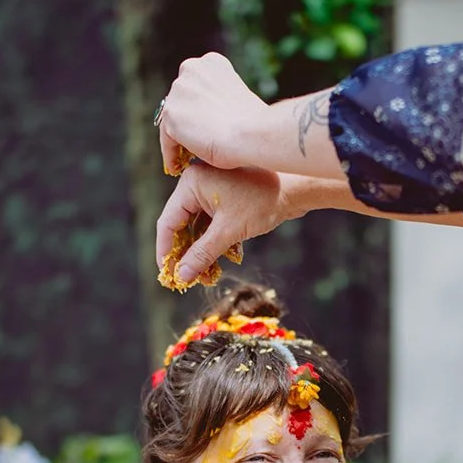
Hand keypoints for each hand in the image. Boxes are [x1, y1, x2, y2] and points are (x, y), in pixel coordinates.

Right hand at [156, 164, 286, 288]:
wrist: (296, 189)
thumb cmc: (262, 202)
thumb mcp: (228, 231)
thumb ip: (202, 254)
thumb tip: (182, 276)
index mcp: (191, 183)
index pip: (168, 222)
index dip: (165, 251)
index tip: (166, 274)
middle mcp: (198, 184)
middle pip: (181, 226)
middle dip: (185, 254)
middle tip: (184, 279)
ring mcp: (212, 191)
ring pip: (198, 228)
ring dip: (201, 252)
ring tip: (204, 276)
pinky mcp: (226, 200)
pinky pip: (212, 225)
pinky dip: (215, 243)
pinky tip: (220, 262)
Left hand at [158, 53, 269, 175]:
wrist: (251, 133)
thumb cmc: (256, 124)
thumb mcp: (240, 101)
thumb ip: (222, 101)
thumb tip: (213, 118)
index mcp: (211, 63)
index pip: (196, 87)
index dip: (197, 108)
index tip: (202, 126)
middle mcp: (192, 69)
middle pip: (180, 101)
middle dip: (185, 121)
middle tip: (188, 146)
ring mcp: (179, 90)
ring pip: (172, 120)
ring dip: (176, 139)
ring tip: (182, 161)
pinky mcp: (170, 114)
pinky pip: (167, 139)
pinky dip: (171, 154)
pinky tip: (176, 168)